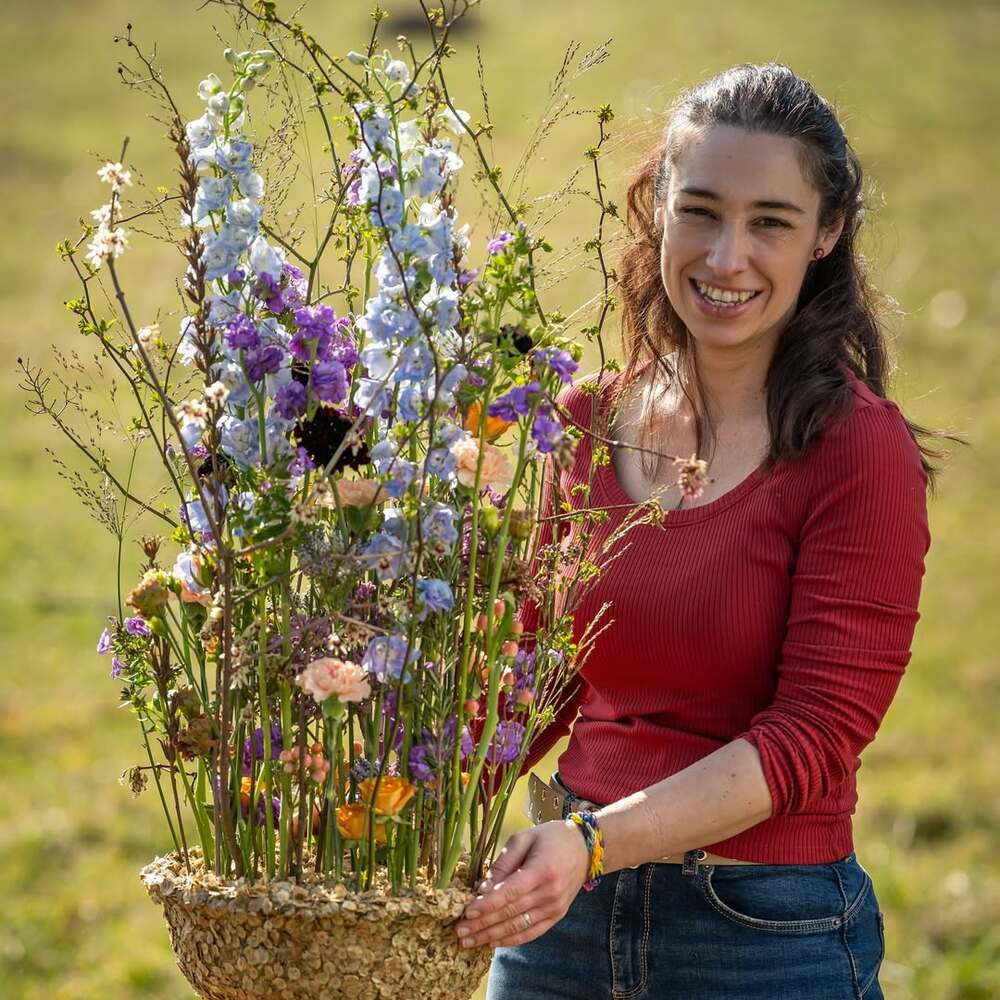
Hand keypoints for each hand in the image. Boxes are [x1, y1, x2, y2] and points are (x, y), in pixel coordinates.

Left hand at [454, 819, 589, 948]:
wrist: (584, 848)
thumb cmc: (550, 838)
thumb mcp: (524, 838)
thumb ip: (503, 863)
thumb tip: (483, 888)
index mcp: (542, 871)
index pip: (510, 893)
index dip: (487, 905)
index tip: (466, 911)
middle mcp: (550, 893)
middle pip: (511, 913)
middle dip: (482, 924)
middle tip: (459, 931)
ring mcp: (555, 908)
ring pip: (518, 927)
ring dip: (491, 936)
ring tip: (469, 941)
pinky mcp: (557, 916)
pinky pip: (532, 933)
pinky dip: (511, 940)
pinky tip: (493, 943)